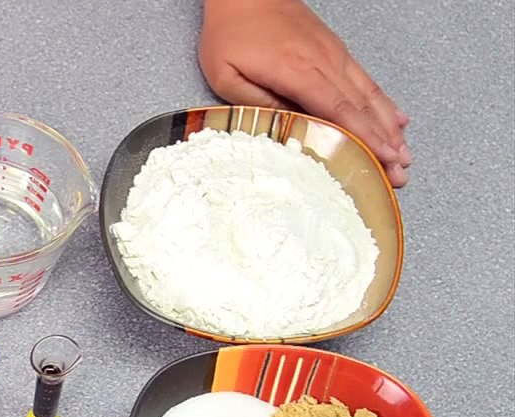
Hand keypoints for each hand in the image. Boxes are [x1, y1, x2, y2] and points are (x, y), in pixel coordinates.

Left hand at [199, 0, 410, 186]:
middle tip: (401, 172)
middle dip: (385, 144)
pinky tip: (395, 118)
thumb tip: (285, 128)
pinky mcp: (334, 50)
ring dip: (388, 127)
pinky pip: (364, 80)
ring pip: (369, 96)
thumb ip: (256, 104)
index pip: (339, 113)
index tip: (383, 161)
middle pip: (361, 110)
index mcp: (297, 72)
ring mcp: (333, 54)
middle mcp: (324, 62)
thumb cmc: (231, 31)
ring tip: (404, 153)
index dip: (364, 140)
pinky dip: (382, 102)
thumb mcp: (226, 75)